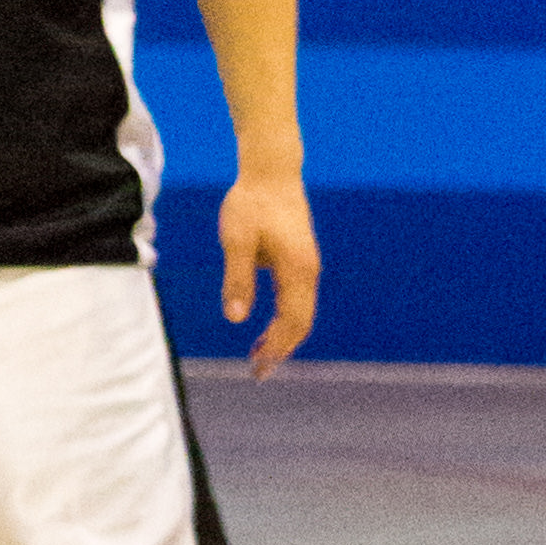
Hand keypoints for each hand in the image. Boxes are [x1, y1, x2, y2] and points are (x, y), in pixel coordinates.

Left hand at [219, 169, 318, 377]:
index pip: (292, 322)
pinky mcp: (299, 261)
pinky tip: (263, 327)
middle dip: (281, 349)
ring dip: (281, 336)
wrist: (271, 173)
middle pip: (301, 323)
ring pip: (300, 312)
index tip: (259, 368)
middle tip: (258, 371)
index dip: (277, 348)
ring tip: (257, 355)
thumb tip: (236, 318)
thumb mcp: (236, 241)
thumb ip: (237, 279)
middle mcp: (308, 272)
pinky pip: (296, 300)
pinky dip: (283, 319)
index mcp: (297, 271)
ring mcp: (307, 267)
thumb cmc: (251, 204)